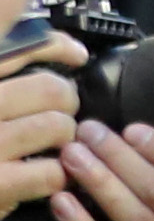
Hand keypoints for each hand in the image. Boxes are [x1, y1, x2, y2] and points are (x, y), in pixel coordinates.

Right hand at [0, 34, 87, 209]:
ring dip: (64, 139)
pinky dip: (59, 175)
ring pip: (56, 126)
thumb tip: (70, 50)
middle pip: (49, 88)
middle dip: (66, 101)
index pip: (17, 45)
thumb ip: (11, 68)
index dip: (54, 44)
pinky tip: (44, 175)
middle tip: (60, 112)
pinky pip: (52, 171)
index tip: (75, 54)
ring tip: (49, 146)